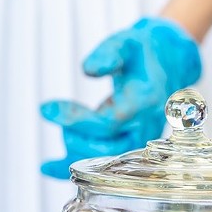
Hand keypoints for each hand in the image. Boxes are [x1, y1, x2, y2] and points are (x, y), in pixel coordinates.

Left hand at [41, 17, 201, 179]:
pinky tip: (46, 166)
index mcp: (144, 102)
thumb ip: (109, 52)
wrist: (166, 68)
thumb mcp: (127, 43)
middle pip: (105, 150)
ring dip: (73, 148)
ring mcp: (138, 143)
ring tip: (63, 125)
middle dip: (72, 135)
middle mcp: (144, 128)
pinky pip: (98, 168)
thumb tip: (88, 69)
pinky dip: (70, 169)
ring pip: (102, 163)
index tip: (45, 108)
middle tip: (55, 111)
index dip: (75, 119)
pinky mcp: (128, 150)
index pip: (107, 123)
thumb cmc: (141, 54)